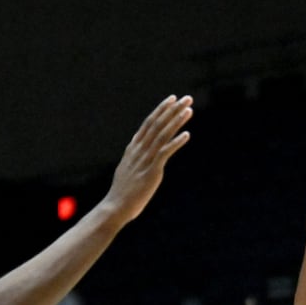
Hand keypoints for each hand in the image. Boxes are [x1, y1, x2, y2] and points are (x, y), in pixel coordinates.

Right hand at [102, 94, 193, 223]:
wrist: (116, 206)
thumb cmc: (123, 192)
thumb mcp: (128, 169)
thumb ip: (134, 158)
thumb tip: (137, 150)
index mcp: (133, 148)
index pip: (148, 123)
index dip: (161, 110)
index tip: (172, 99)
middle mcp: (139, 150)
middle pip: (157, 124)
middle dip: (172, 110)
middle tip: (186, 98)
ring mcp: (145, 159)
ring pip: (162, 134)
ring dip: (176, 121)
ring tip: (189, 110)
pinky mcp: (152, 171)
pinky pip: (165, 152)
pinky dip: (176, 142)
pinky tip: (187, 134)